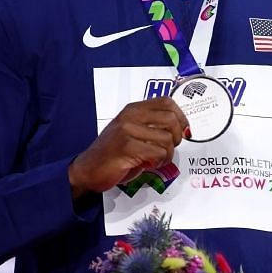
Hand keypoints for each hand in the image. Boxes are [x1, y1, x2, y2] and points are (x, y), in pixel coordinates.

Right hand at [68, 97, 188, 199]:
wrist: (87, 170)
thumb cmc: (113, 153)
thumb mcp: (132, 132)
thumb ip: (152, 125)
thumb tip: (182, 128)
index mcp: (133, 109)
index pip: (166, 102)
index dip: (181, 116)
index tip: (184, 130)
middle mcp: (130, 116)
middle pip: (171, 119)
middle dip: (177, 137)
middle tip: (169, 148)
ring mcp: (127, 130)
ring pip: (167, 139)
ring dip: (167, 154)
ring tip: (157, 160)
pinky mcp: (126, 147)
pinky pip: (157, 152)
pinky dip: (159, 162)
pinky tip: (150, 165)